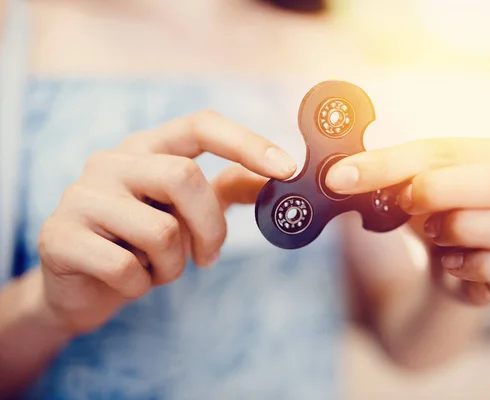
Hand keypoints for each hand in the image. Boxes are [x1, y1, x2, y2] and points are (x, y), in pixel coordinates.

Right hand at [37, 110, 293, 335]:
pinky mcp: (58, 236)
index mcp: (146, 148)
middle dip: (209, 228)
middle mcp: (111, 161)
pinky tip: (126, 281)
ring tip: (153, 268)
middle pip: (184, 177)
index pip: (200, 125)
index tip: (287, 169)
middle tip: (208, 257)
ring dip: (171, 266)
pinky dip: (139, 286)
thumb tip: (277, 179)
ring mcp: (80, 195)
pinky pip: (125, 267)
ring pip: (161, 231)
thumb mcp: (184, 212)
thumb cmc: (139, 244)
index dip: (246, 143)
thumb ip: (224, 190)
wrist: (79, 289)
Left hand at [326, 138, 489, 305]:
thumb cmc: (435, 211)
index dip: (393, 165)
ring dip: (461, 230)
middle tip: (409, 204)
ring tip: (435, 233)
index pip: (446, 150)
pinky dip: (473, 266)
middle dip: (444, 192)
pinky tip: (452, 261)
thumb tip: (338, 176)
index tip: (346, 177)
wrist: (446, 259)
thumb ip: (379, 174)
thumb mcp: (407, 186)